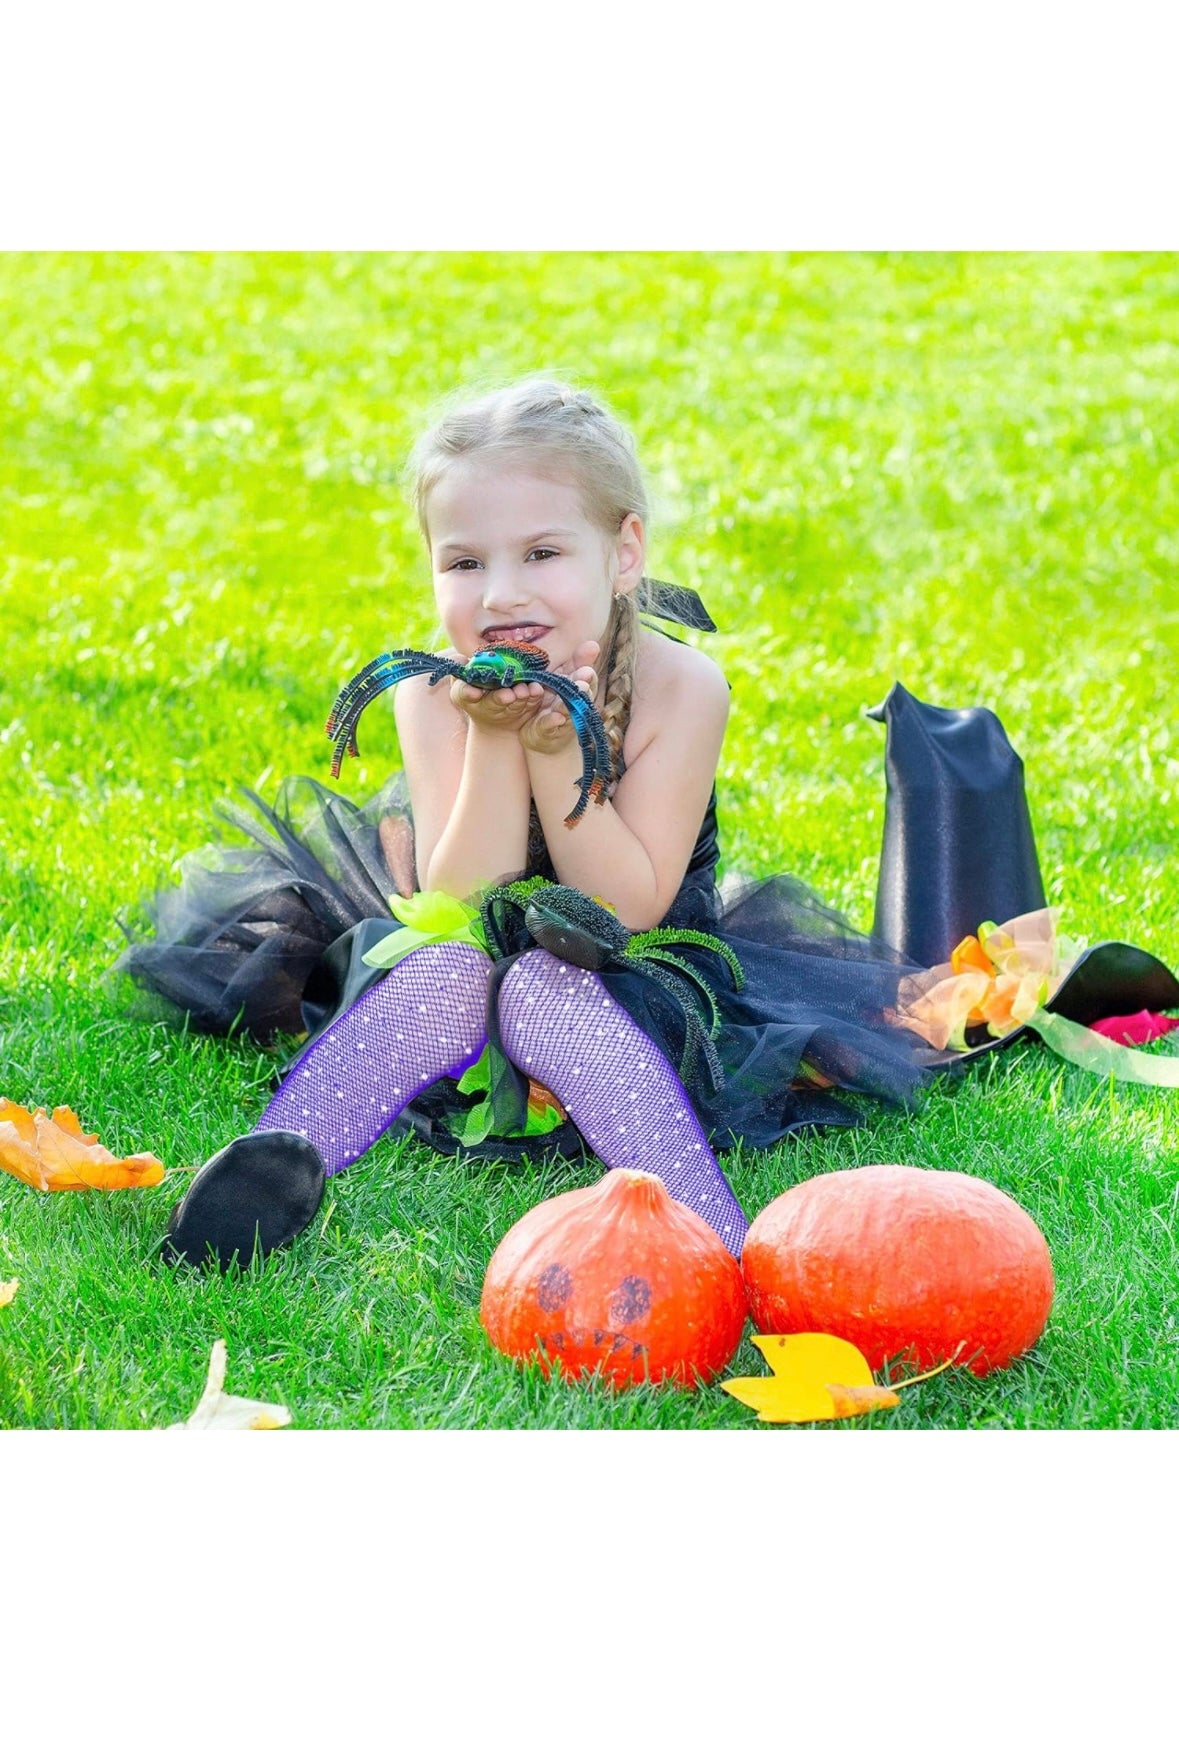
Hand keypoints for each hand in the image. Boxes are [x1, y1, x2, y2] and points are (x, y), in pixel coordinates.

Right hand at [448, 675, 547, 736]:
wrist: (496, 714)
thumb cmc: (475, 686)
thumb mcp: (462, 677)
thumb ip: (460, 666)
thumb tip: (462, 659)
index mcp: (466, 696)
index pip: (463, 693)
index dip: (467, 693)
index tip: (473, 693)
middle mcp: (485, 706)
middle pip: (492, 702)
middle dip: (500, 698)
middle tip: (507, 694)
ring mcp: (506, 710)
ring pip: (513, 705)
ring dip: (519, 698)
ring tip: (523, 691)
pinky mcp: (524, 709)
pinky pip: (530, 703)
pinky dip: (534, 697)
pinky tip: (536, 689)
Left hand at [519, 640, 599, 757]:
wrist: (543, 735)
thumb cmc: (556, 700)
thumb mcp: (564, 678)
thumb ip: (578, 662)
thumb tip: (593, 644)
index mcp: (577, 690)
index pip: (586, 681)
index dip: (587, 677)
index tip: (587, 671)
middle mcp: (573, 706)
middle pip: (579, 697)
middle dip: (581, 690)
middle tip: (581, 684)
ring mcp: (560, 719)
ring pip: (565, 711)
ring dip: (566, 705)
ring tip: (564, 701)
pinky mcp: (546, 731)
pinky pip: (549, 726)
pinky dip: (552, 722)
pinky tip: (555, 717)